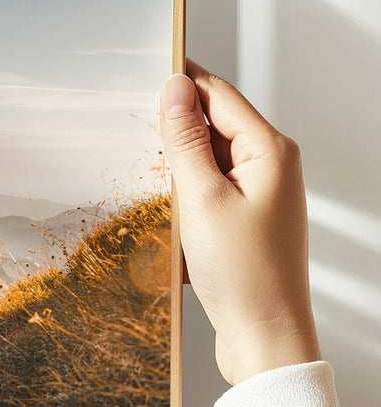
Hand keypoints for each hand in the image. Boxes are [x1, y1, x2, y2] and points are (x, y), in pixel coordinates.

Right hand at [158, 59, 321, 386]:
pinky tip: (168, 212)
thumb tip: (174, 88)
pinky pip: (209, 187)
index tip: (141, 69)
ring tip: (154, 184)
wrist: (265, 337)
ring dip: (177, 166)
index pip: (217, 94)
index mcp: (270, 151)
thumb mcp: (202, 199)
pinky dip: (185, 193)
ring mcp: (260, 193)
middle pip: (213, 123)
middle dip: (174, 127)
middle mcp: (271, 166)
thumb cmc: (244, 275)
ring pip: (208, 158)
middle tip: (134, 133)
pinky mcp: (246, 218)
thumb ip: (186, 140)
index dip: (179, 81)